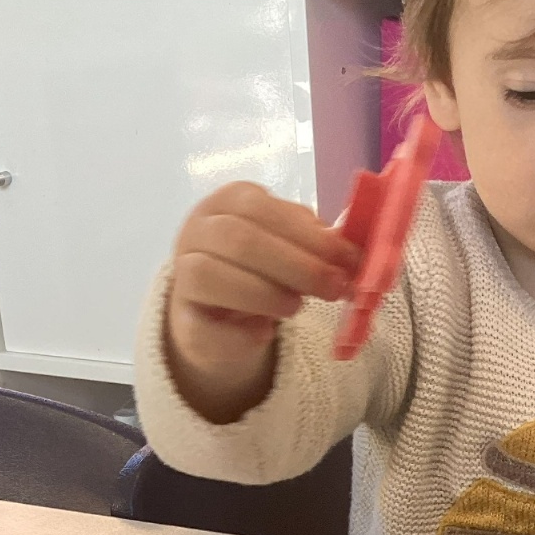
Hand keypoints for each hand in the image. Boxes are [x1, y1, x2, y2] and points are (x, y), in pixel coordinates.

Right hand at [165, 182, 361, 422]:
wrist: (220, 319)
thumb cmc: (262, 271)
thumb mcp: (293, 248)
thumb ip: (318, 245)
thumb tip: (352, 254)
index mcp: (228, 203)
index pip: (261, 208)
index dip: (309, 235)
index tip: (348, 259)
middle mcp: (197, 231)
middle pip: (239, 239)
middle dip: (296, 265)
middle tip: (334, 288)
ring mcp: (182, 275)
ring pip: (211, 274)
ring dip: (264, 292)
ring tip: (297, 307)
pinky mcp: (181, 321)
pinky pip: (204, 324)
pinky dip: (241, 331)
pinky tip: (265, 332)